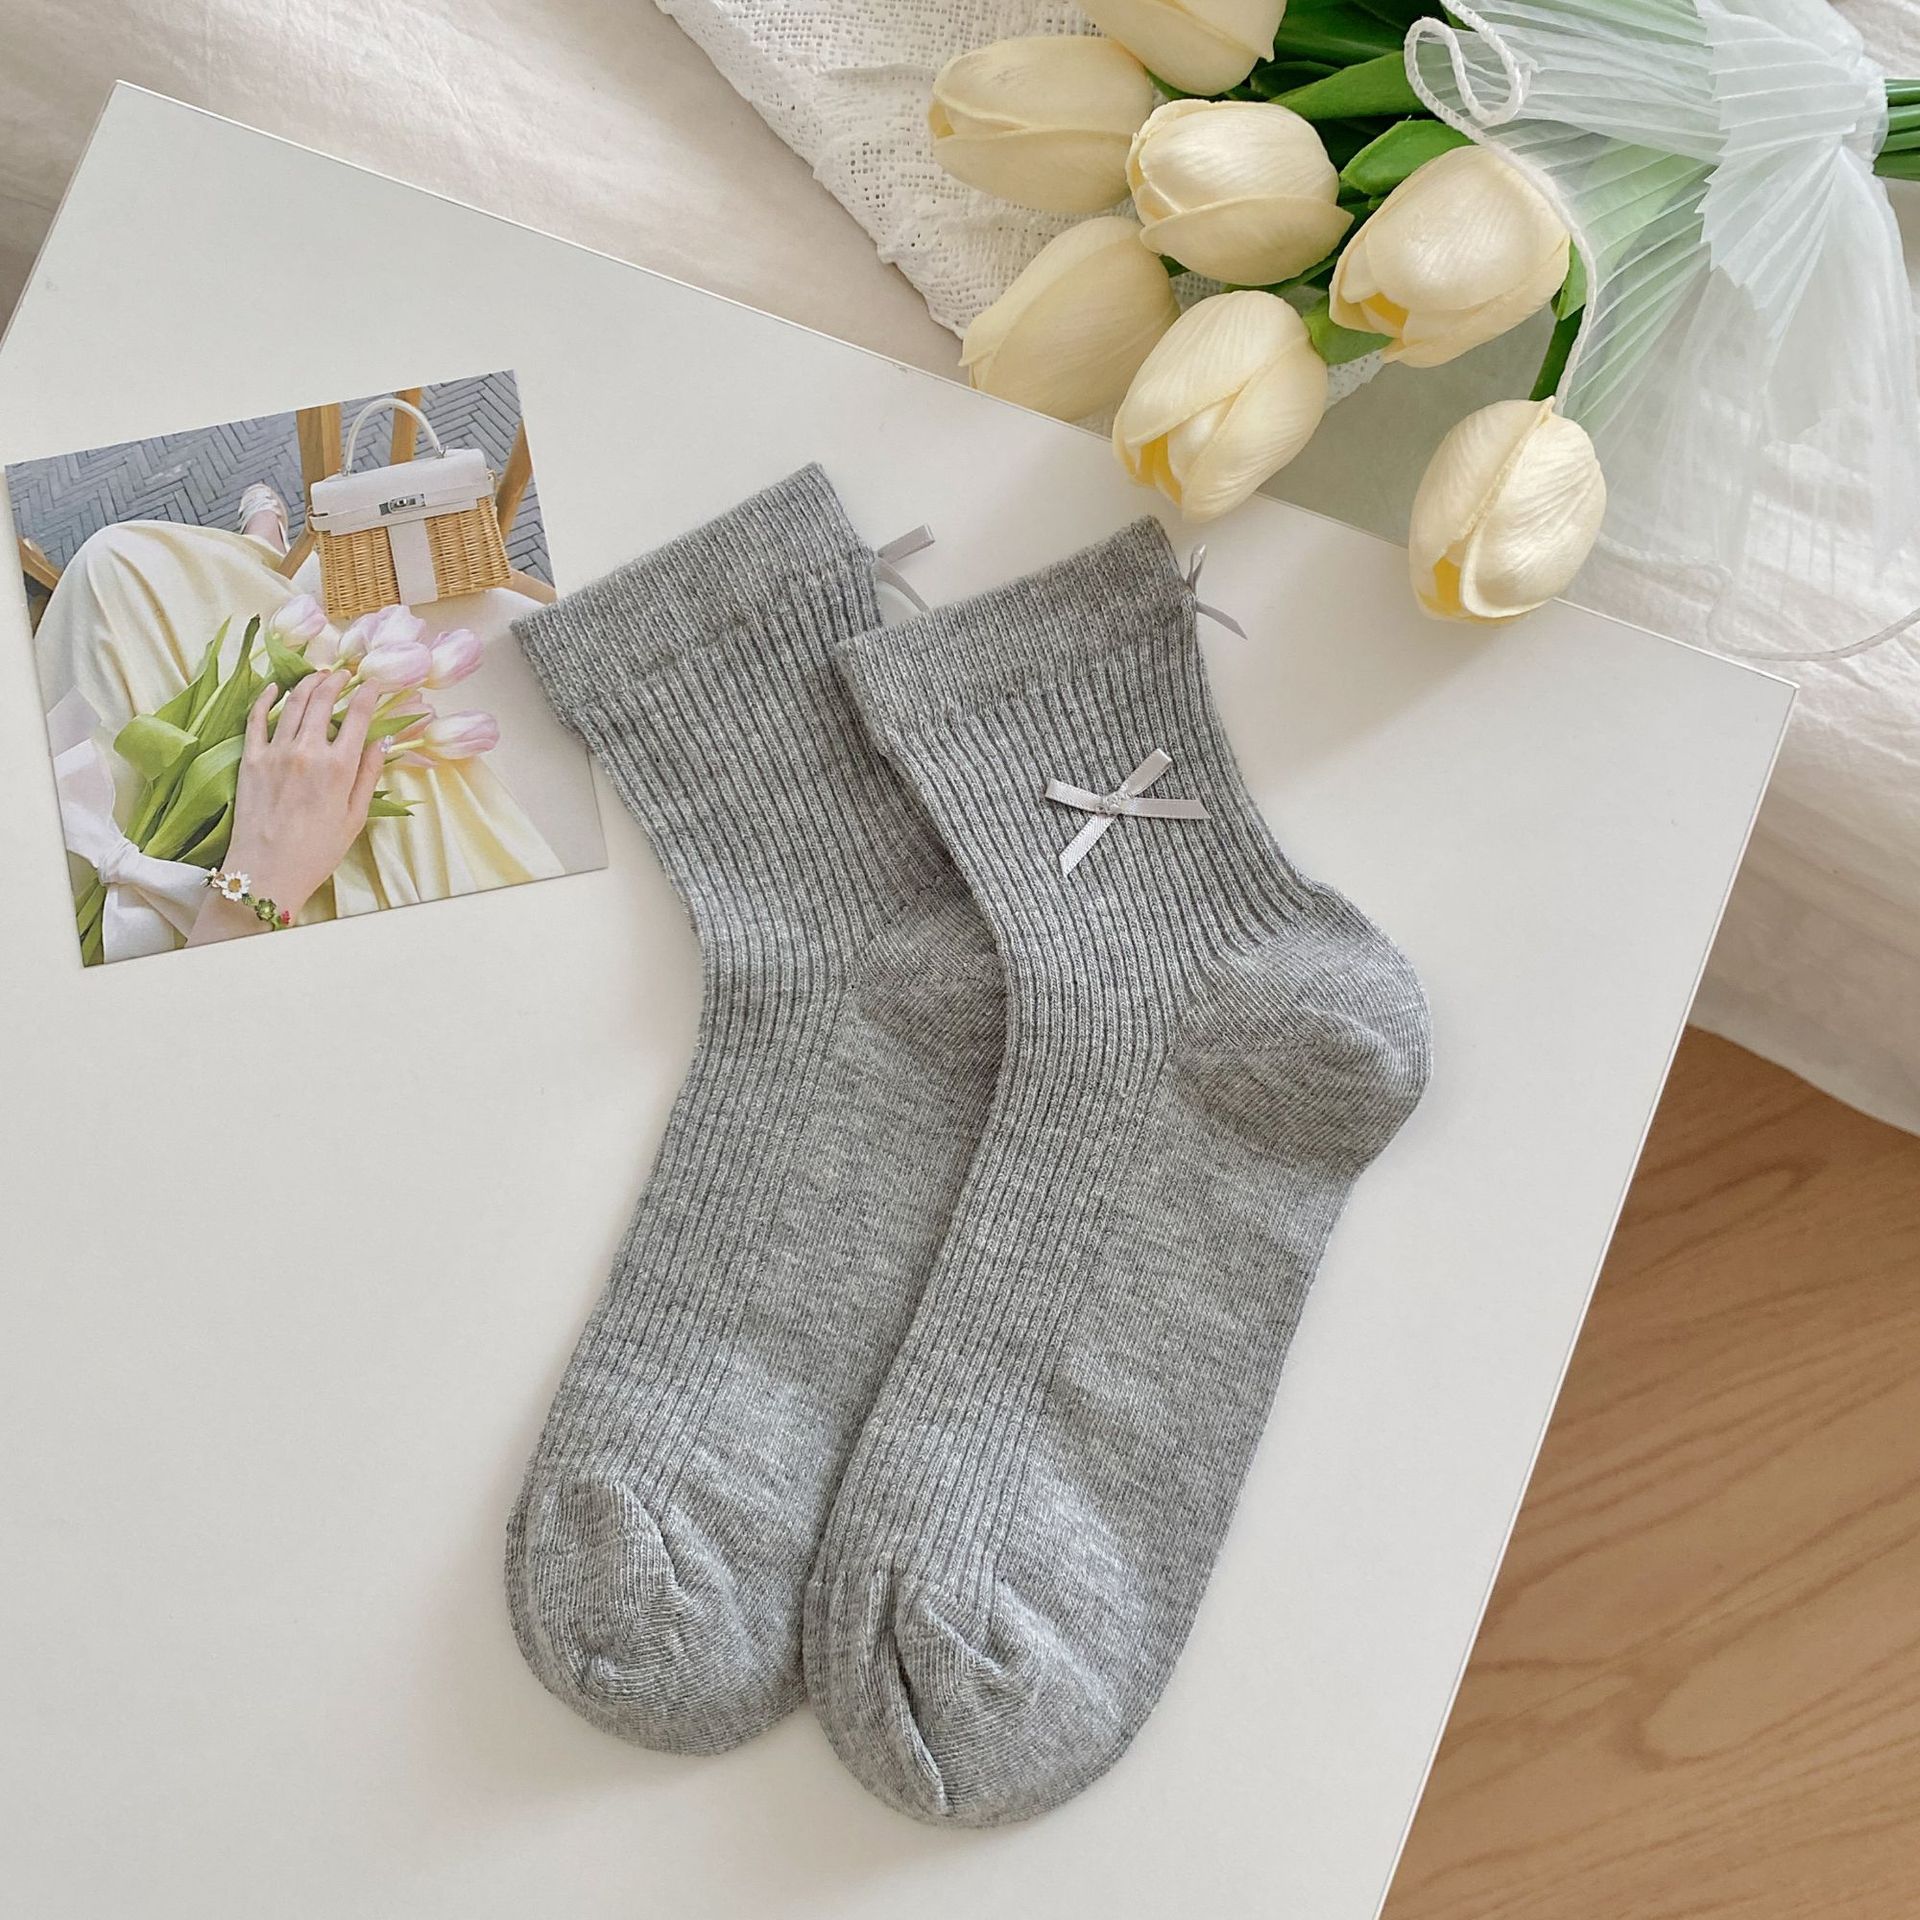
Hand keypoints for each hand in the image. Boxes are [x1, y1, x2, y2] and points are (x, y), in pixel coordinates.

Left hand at [188, 668, 384, 943]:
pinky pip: (257, 718)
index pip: (358, 715)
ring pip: (293, 702)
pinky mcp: (250, 758)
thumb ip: (368, 775)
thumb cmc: (317, 852)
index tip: (373, 683)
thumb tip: (380, 742)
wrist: (267, 872)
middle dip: (337, 680)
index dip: (368, 693)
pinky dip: (266, 698)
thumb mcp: (355, 817)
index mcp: (339, 766)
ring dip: (308, 683)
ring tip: (318, 676)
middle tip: (344, 674)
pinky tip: (275, 687)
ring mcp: (275, 751)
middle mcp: (308, 751)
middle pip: (323, 700)